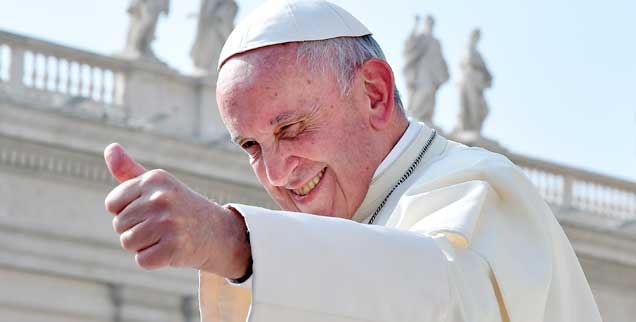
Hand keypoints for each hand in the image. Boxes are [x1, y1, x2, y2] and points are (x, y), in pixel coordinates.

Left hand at [103, 143, 250, 278]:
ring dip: (143, 245)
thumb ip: (129, 170)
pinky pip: (142, 260)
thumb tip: (110, 148)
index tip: (150, 210)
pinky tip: (171, 249)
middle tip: (162, 225)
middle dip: (136, 229)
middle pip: (119, 224)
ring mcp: (168, 223)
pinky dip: (153, 260)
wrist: (218, 232)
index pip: (112, 204)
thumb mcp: (158, 186)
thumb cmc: (180, 208)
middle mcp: (161, 198)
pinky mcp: (173, 247)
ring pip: (127, 242)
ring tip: (165, 236)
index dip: (127, 211)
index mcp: (155, 179)